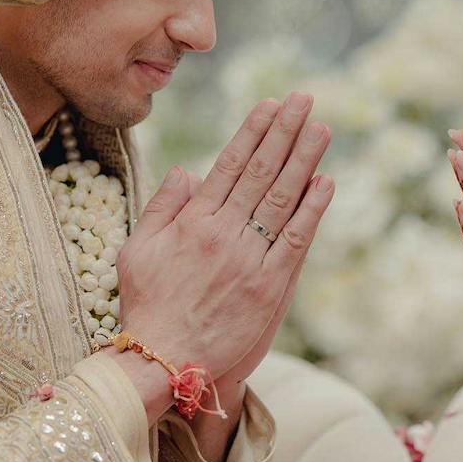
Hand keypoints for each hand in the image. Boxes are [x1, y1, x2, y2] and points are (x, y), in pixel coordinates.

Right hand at [113, 92, 333, 422]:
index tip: (271, 105)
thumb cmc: (147, 306)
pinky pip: (295, 241)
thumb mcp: (136, 250)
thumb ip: (162, 207)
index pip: (229, 165)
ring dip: (304, 160)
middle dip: (284, 132)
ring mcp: (249, 260)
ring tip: (321, 128)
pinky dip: (311, 210)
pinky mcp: (270, 288)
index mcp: (192, 222)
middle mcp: (223, 234)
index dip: (252, 132)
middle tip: (304, 99)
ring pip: (281, 199)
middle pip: (260, 172)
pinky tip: (325, 182)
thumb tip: (187, 170)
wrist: (164, 362)